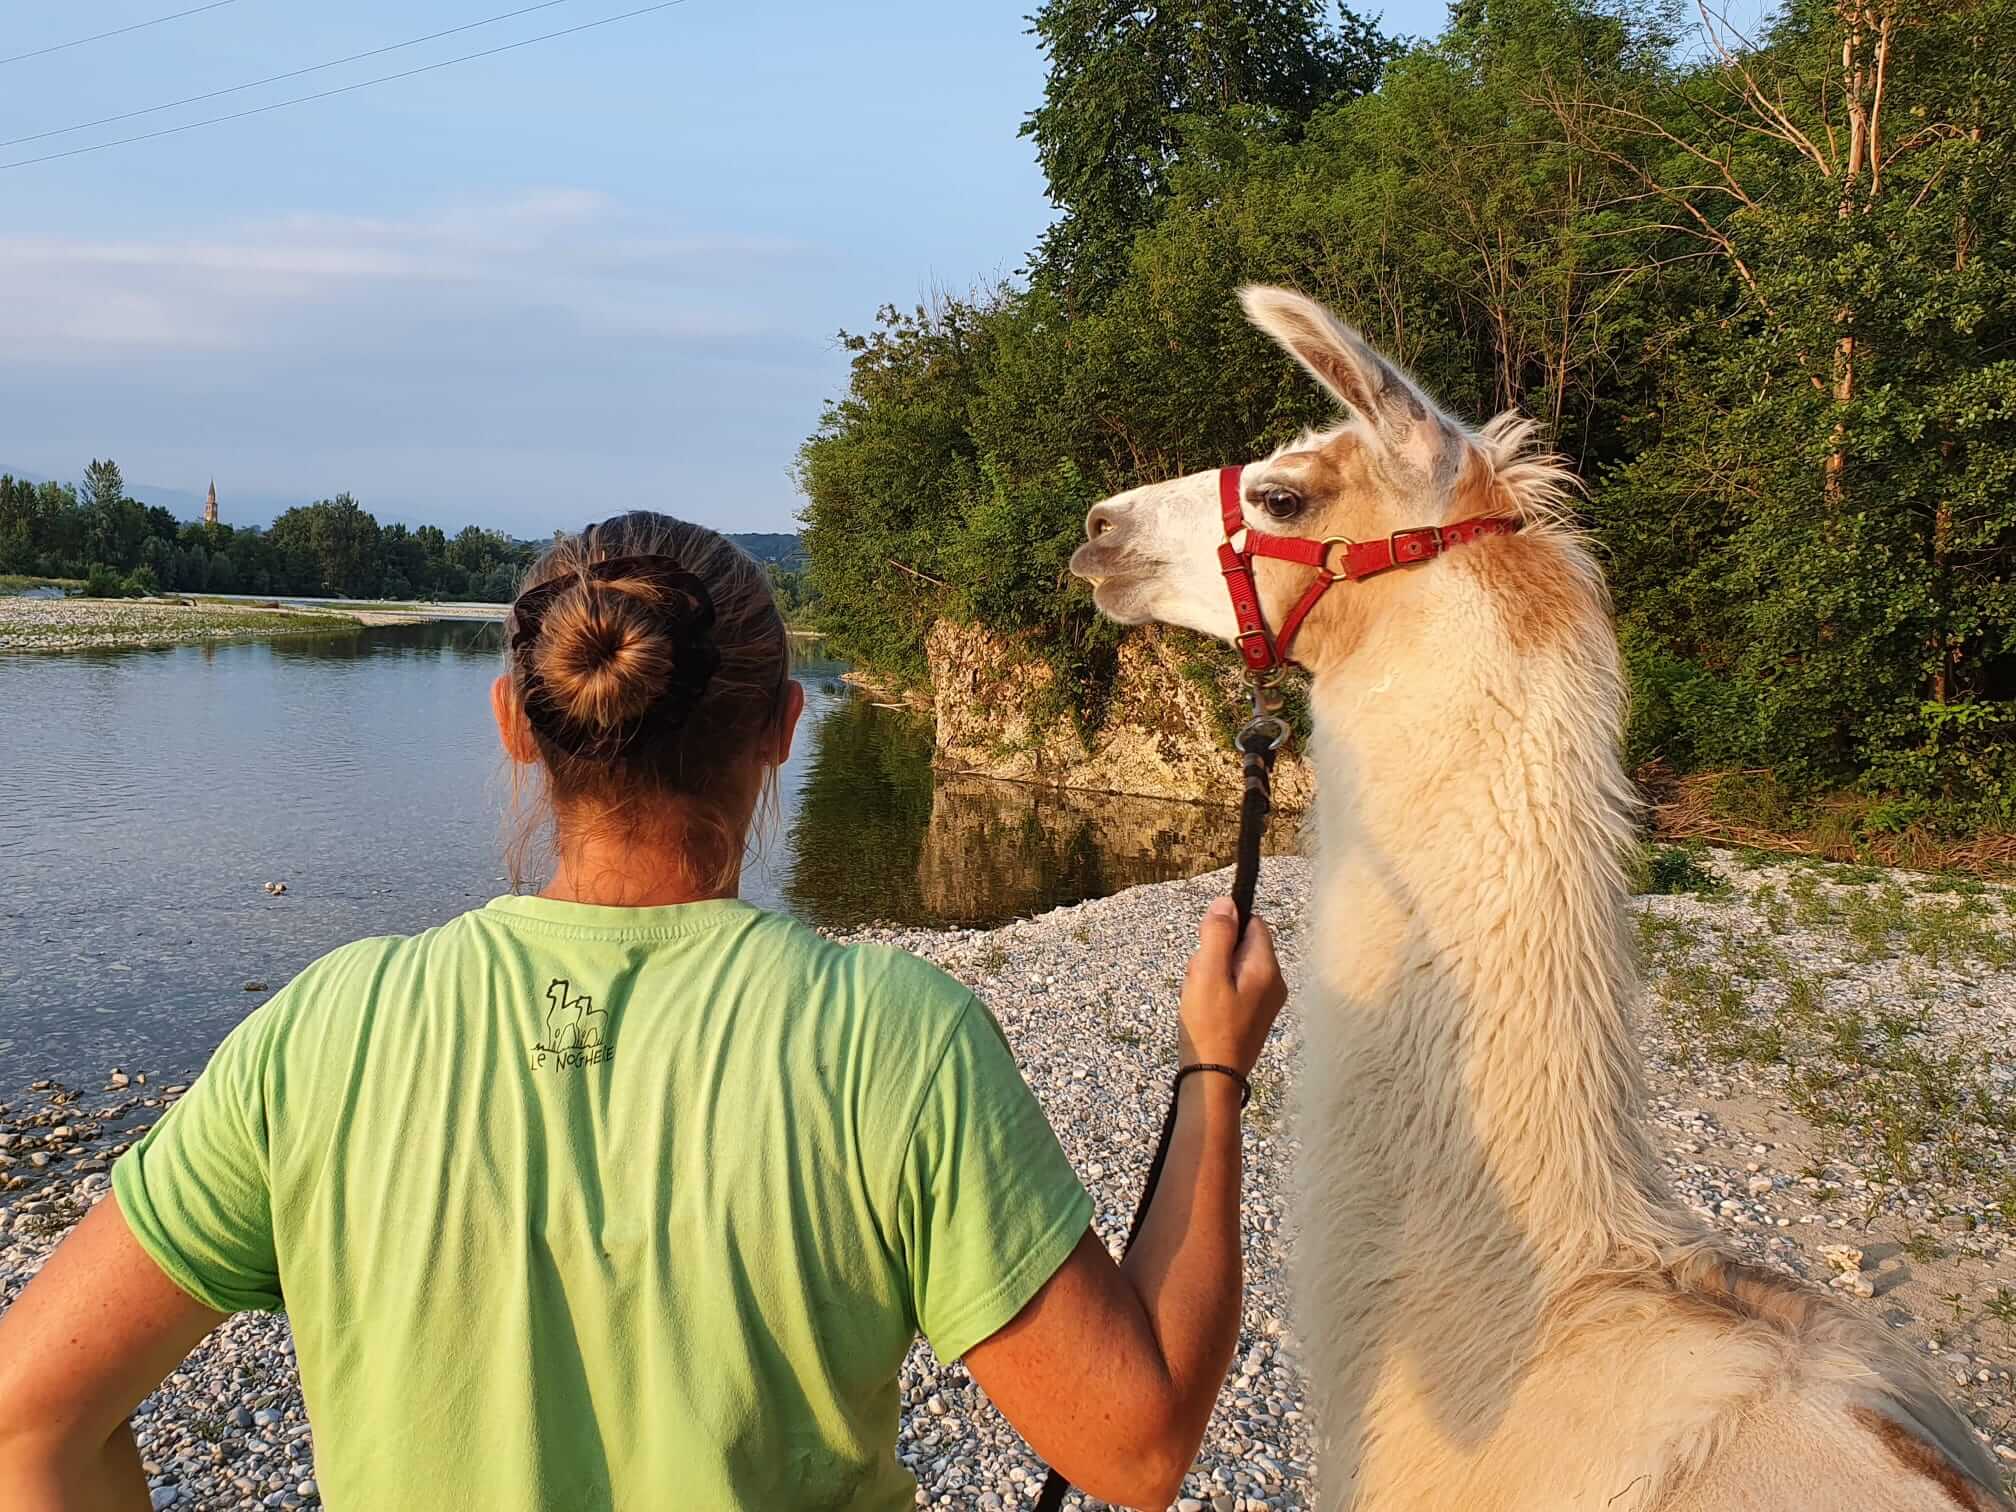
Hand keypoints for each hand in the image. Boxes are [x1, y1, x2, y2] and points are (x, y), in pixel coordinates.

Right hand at [1176, 898, 1286, 1076]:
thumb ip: (1217, 934)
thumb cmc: (1209, 1026)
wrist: (1213, 1078)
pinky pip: (1234, 989)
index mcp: (1267, 968)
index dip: (1225, 931)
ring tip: (1199, 999)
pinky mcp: (1254, 1016)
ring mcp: (1266, 1001)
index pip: (1253, 924)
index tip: (1206, 952)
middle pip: (1241, 947)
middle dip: (1214, 957)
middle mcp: (1274, 982)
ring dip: (1210, 976)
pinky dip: (1215, 993)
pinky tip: (1203, 1011)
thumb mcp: (1207, 973)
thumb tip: (1227, 902)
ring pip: (1233, 969)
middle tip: (1200, 981)